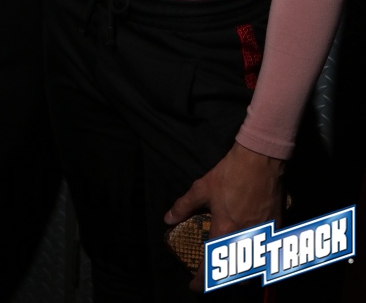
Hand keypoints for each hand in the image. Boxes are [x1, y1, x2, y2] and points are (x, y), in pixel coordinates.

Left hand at [164, 142, 283, 291]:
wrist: (260, 159)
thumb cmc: (230, 173)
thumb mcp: (202, 188)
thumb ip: (184, 206)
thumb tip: (168, 218)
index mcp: (225, 230)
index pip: (211, 265)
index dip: (201, 280)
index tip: (193, 286)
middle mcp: (245, 238)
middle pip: (237, 273)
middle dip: (226, 280)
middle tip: (216, 275)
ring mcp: (263, 234)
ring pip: (255, 267)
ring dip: (244, 272)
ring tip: (234, 267)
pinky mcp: (277, 227)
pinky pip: (270, 251)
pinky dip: (261, 258)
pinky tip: (255, 251)